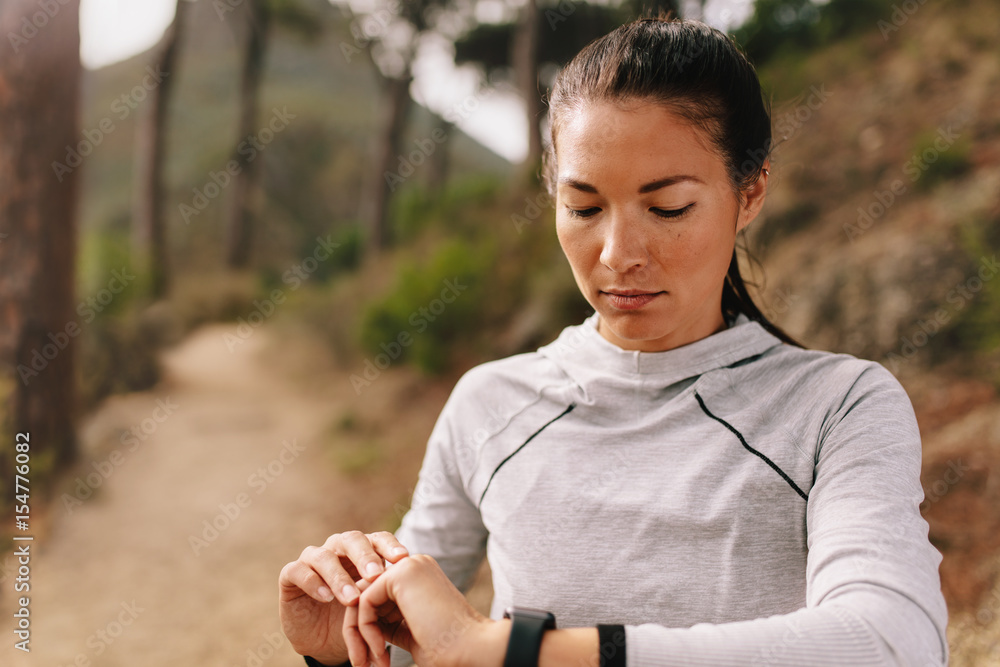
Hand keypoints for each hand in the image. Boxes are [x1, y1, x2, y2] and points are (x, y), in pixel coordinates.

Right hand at [279, 531, 409, 664]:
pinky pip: (299, 571)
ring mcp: (313, 559)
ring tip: (352, 598)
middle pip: (352, 540)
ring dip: (339, 577)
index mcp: (362, 550)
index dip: (390, 546)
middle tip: (376, 575)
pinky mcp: (290, 574)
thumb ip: (390, 589)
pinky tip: (326, 597)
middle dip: (365, 556)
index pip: (378, 539)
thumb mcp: (376, 604)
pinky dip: (314, 583)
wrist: (326, 641)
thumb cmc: (356, 617)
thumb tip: (417, 579)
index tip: (404, 559)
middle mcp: (337, 548)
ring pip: (325, 556)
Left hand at [343, 553, 508, 666]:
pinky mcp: (401, 574)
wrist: (470, 649)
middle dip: (358, 633)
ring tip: (372, 662)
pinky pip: (363, 602)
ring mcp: (408, 566)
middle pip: (365, 595)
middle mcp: (413, 565)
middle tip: (365, 665)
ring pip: (360, 598)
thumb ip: (390, 622)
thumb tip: (365, 625)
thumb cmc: (447, 649)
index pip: (378, 598)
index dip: (369, 631)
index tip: (377, 662)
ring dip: (359, 635)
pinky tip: (380, 650)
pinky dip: (365, 631)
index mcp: (419, 577)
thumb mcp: (410, 633)